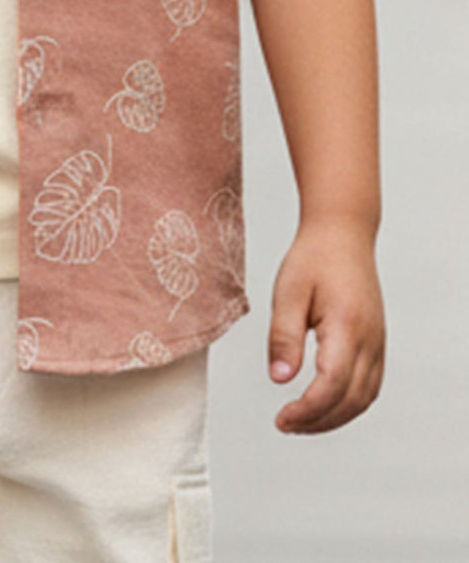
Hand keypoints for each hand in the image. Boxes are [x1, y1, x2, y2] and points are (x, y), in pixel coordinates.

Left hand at [267, 218, 384, 433]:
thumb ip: (284, 336)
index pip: (333, 383)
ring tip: (300, 421)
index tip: (282, 419)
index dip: (308, 409)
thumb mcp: (288, 292)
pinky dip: (348, 404)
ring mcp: (378, 342)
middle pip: (351, 399)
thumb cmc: (313, 258)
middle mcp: (370, 339)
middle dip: (319, 421)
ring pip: (364, 398)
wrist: (343, 233)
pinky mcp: (377, 343)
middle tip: (286, 424)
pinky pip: (369, 386)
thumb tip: (279, 379)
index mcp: (347, 325)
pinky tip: (323, 405)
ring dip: (334, 417)